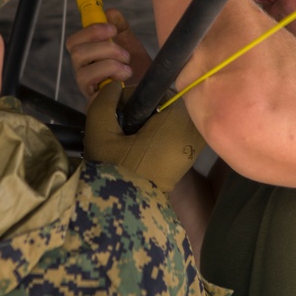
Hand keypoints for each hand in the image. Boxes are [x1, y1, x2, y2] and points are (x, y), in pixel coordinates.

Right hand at [66, 9, 152, 101]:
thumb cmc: (137, 68)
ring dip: (109, 67)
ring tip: (127, 70)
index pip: (74, 41)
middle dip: (104, 49)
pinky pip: (93, 97)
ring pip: (83, 74)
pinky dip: (110, 86)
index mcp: (87, 56)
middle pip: (76, 54)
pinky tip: (122, 84)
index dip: (91, 32)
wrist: (152, 92)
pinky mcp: (95, 106)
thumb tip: (109, 13)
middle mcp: (83, 72)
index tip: (112, 30)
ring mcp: (88, 90)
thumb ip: (120, 26)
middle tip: (125, 54)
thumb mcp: (130, 42)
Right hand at [84, 82, 205, 193]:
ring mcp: (195, 146)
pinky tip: (142, 149)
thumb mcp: (101, 132)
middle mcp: (192, 130)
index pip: (156, 91)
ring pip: (170, 118)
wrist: (127, 209)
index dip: (133, 98)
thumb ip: (104, 102)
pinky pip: (175, 134)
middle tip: (122, 128)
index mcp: (177, 120)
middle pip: (165, 104)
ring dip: (151, 122)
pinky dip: (159, 135)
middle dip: (144, 111)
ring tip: (130, 140)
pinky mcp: (190, 158)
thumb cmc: (116, 169)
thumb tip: (114, 86)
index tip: (118, 114)